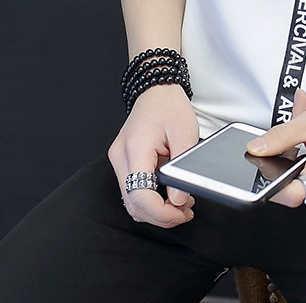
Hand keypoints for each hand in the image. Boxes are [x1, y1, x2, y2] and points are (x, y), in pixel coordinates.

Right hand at [108, 84, 198, 227]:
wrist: (156, 90)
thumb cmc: (170, 106)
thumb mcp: (186, 132)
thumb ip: (181, 168)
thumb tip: (178, 199)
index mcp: (135, 148)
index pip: (139, 195)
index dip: (160, 213)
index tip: (180, 214)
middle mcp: (121, 157)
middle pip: (133, 203)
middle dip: (160, 215)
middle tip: (185, 212)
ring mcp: (119, 160)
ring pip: (131, 201)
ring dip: (155, 209)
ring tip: (180, 205)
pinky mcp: (124, 162)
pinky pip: (133, 190)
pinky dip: (150, 198)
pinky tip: (168, 196)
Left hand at [246, 89, 305, 207]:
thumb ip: (280, 137)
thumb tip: (256, 148)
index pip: (287, 194)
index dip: (269, 180)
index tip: (261, 161)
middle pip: (287, 179)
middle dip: (281, 151)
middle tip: (288, 128)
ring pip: (296, 169)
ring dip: (293, 144)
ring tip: (301, 120)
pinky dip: (303, 146)